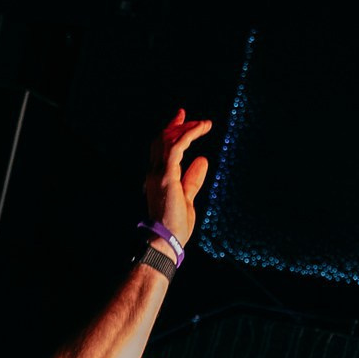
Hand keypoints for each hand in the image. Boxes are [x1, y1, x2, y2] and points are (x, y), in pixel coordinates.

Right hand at [146, 109, 214, 249]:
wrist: (165, 241)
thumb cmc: (175, 227)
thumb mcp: (188, 197)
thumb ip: (193, 178)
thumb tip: (202, 160)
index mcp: (157, 178)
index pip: (161, 149)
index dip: (171, 132)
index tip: (182, 119)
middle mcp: (154, 172)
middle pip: (161, 140)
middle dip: (175, 125)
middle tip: (188, 116)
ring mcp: (158, 173)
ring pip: (168, 140)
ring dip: (186, 128)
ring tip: (204, 124)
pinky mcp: (166, 176)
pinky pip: (176, 147)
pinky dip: (188, 135)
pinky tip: (201, 129)